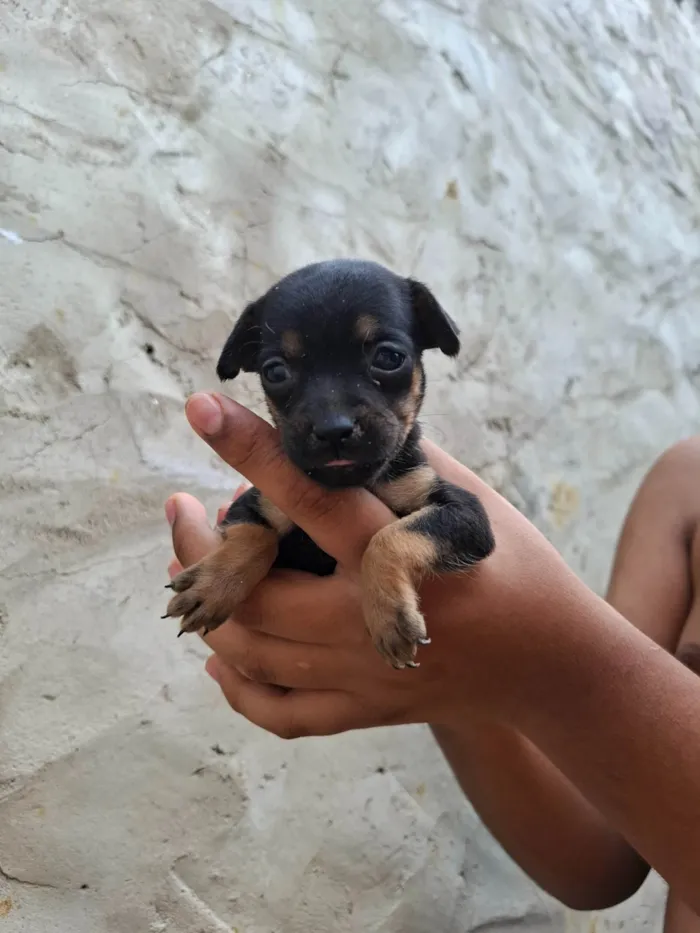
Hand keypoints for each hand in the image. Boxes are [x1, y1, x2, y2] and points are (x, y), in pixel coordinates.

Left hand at [165, 393, 579, 737]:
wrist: (549, 663)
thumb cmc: (513, 567)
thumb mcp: (469, 502)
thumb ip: (403, 468)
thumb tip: (337, 439)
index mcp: (402, 557)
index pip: (315, 499)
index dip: (254, 452)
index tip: (203, 410)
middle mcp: (372, 623)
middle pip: (257, 596)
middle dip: (201, 550)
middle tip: (179, 512)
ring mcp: (365, 676)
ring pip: (253, 655)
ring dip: (208, 612)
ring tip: (186, 572)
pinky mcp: (366, 710)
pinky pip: (281, 714)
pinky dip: (237, 688)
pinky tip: (221, 659)